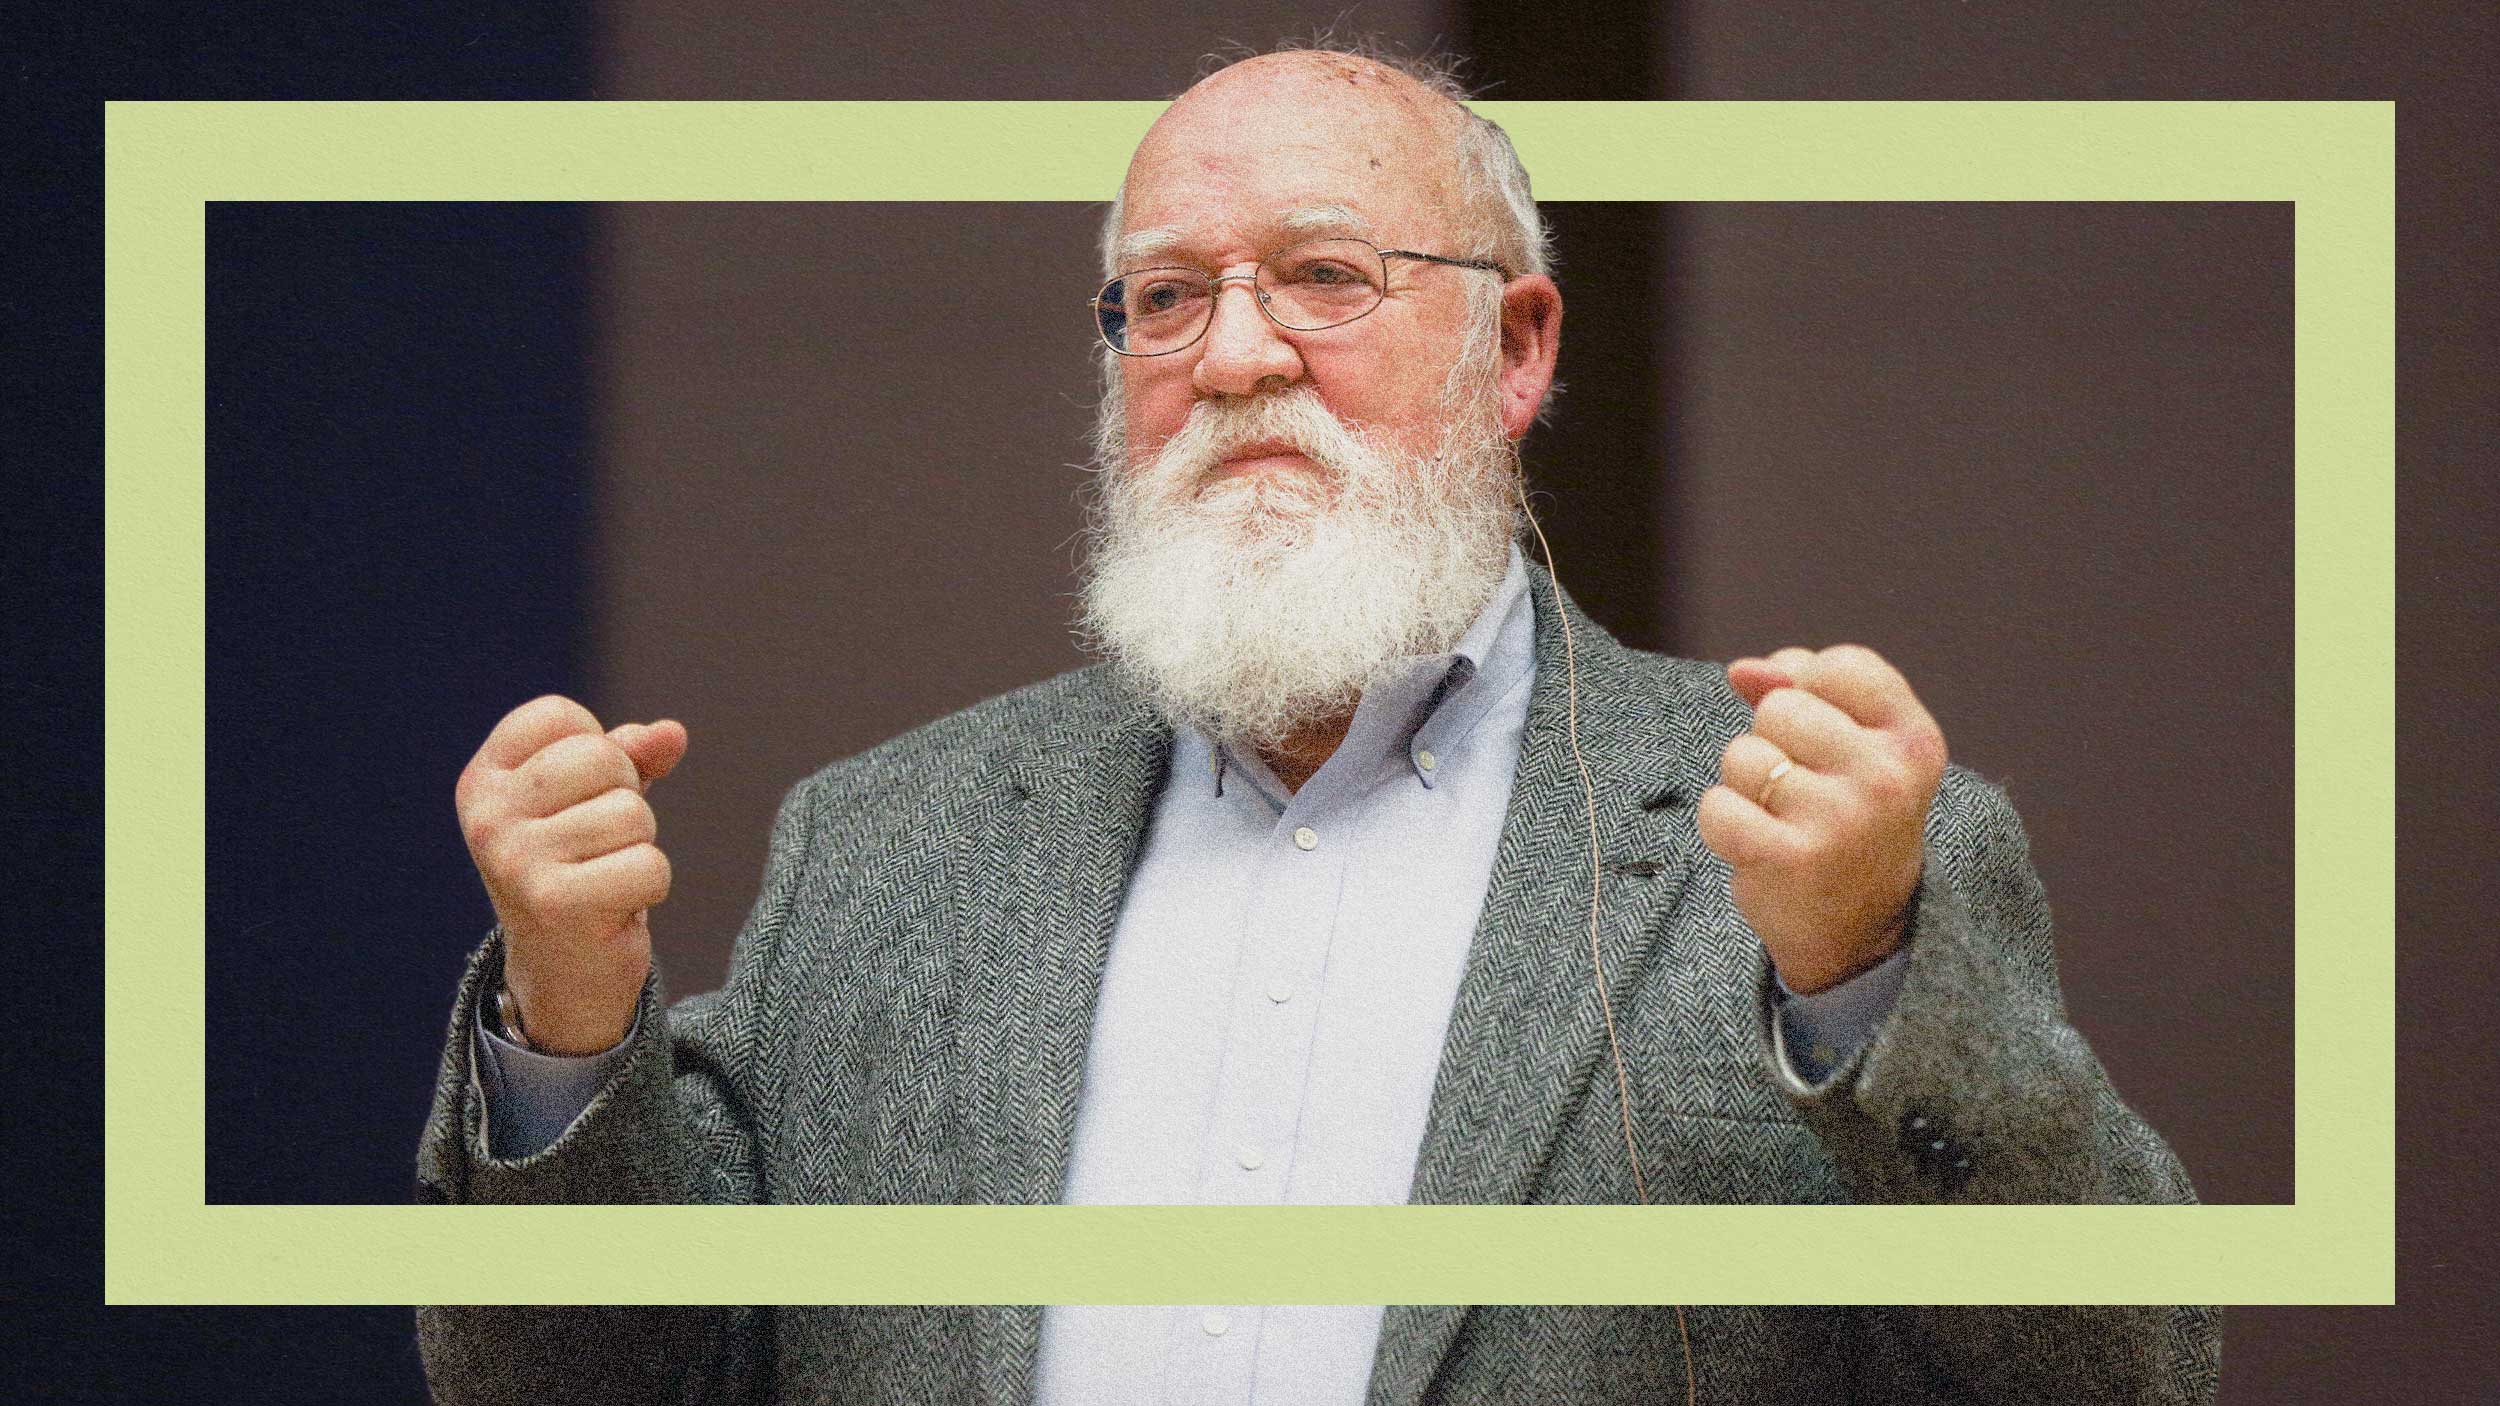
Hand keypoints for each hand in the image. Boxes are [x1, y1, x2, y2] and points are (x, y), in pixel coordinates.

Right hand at [454, 695, 686, 1053]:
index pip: (558, 715)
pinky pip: (648, 864)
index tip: (579, 797)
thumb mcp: (593, 800)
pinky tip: (615, 907)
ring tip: (604, 877)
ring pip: (632, 812)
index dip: (596, 747)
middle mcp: (487, 817)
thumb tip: (671, 734)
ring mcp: (515, 859)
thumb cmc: (579, 869)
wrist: (562, 974)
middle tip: (599, 845)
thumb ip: (629, 756)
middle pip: (602, 757)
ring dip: (639, 847)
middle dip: (625, 798)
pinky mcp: (554, 902)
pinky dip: (650, 886)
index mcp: (484, 781)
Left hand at [1696, 645, 1946, 993]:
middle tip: (1805, 793)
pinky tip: (1758, 848)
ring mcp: (1841, 817)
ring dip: (1746, 788)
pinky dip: (1722, 825)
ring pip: (1742, 755)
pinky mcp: (1791, 857)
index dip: (1810, 691)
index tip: (1826, 739)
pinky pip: (1717, 805)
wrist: (1858, 932)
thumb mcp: (1855, 748)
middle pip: (1779, 707)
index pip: (1838, 666)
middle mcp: (1886, 776)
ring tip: (1784, 821)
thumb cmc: (1850, 820)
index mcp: (1914, 741)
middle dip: (1773, 744)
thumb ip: (1802, 690)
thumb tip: (1743, 670)